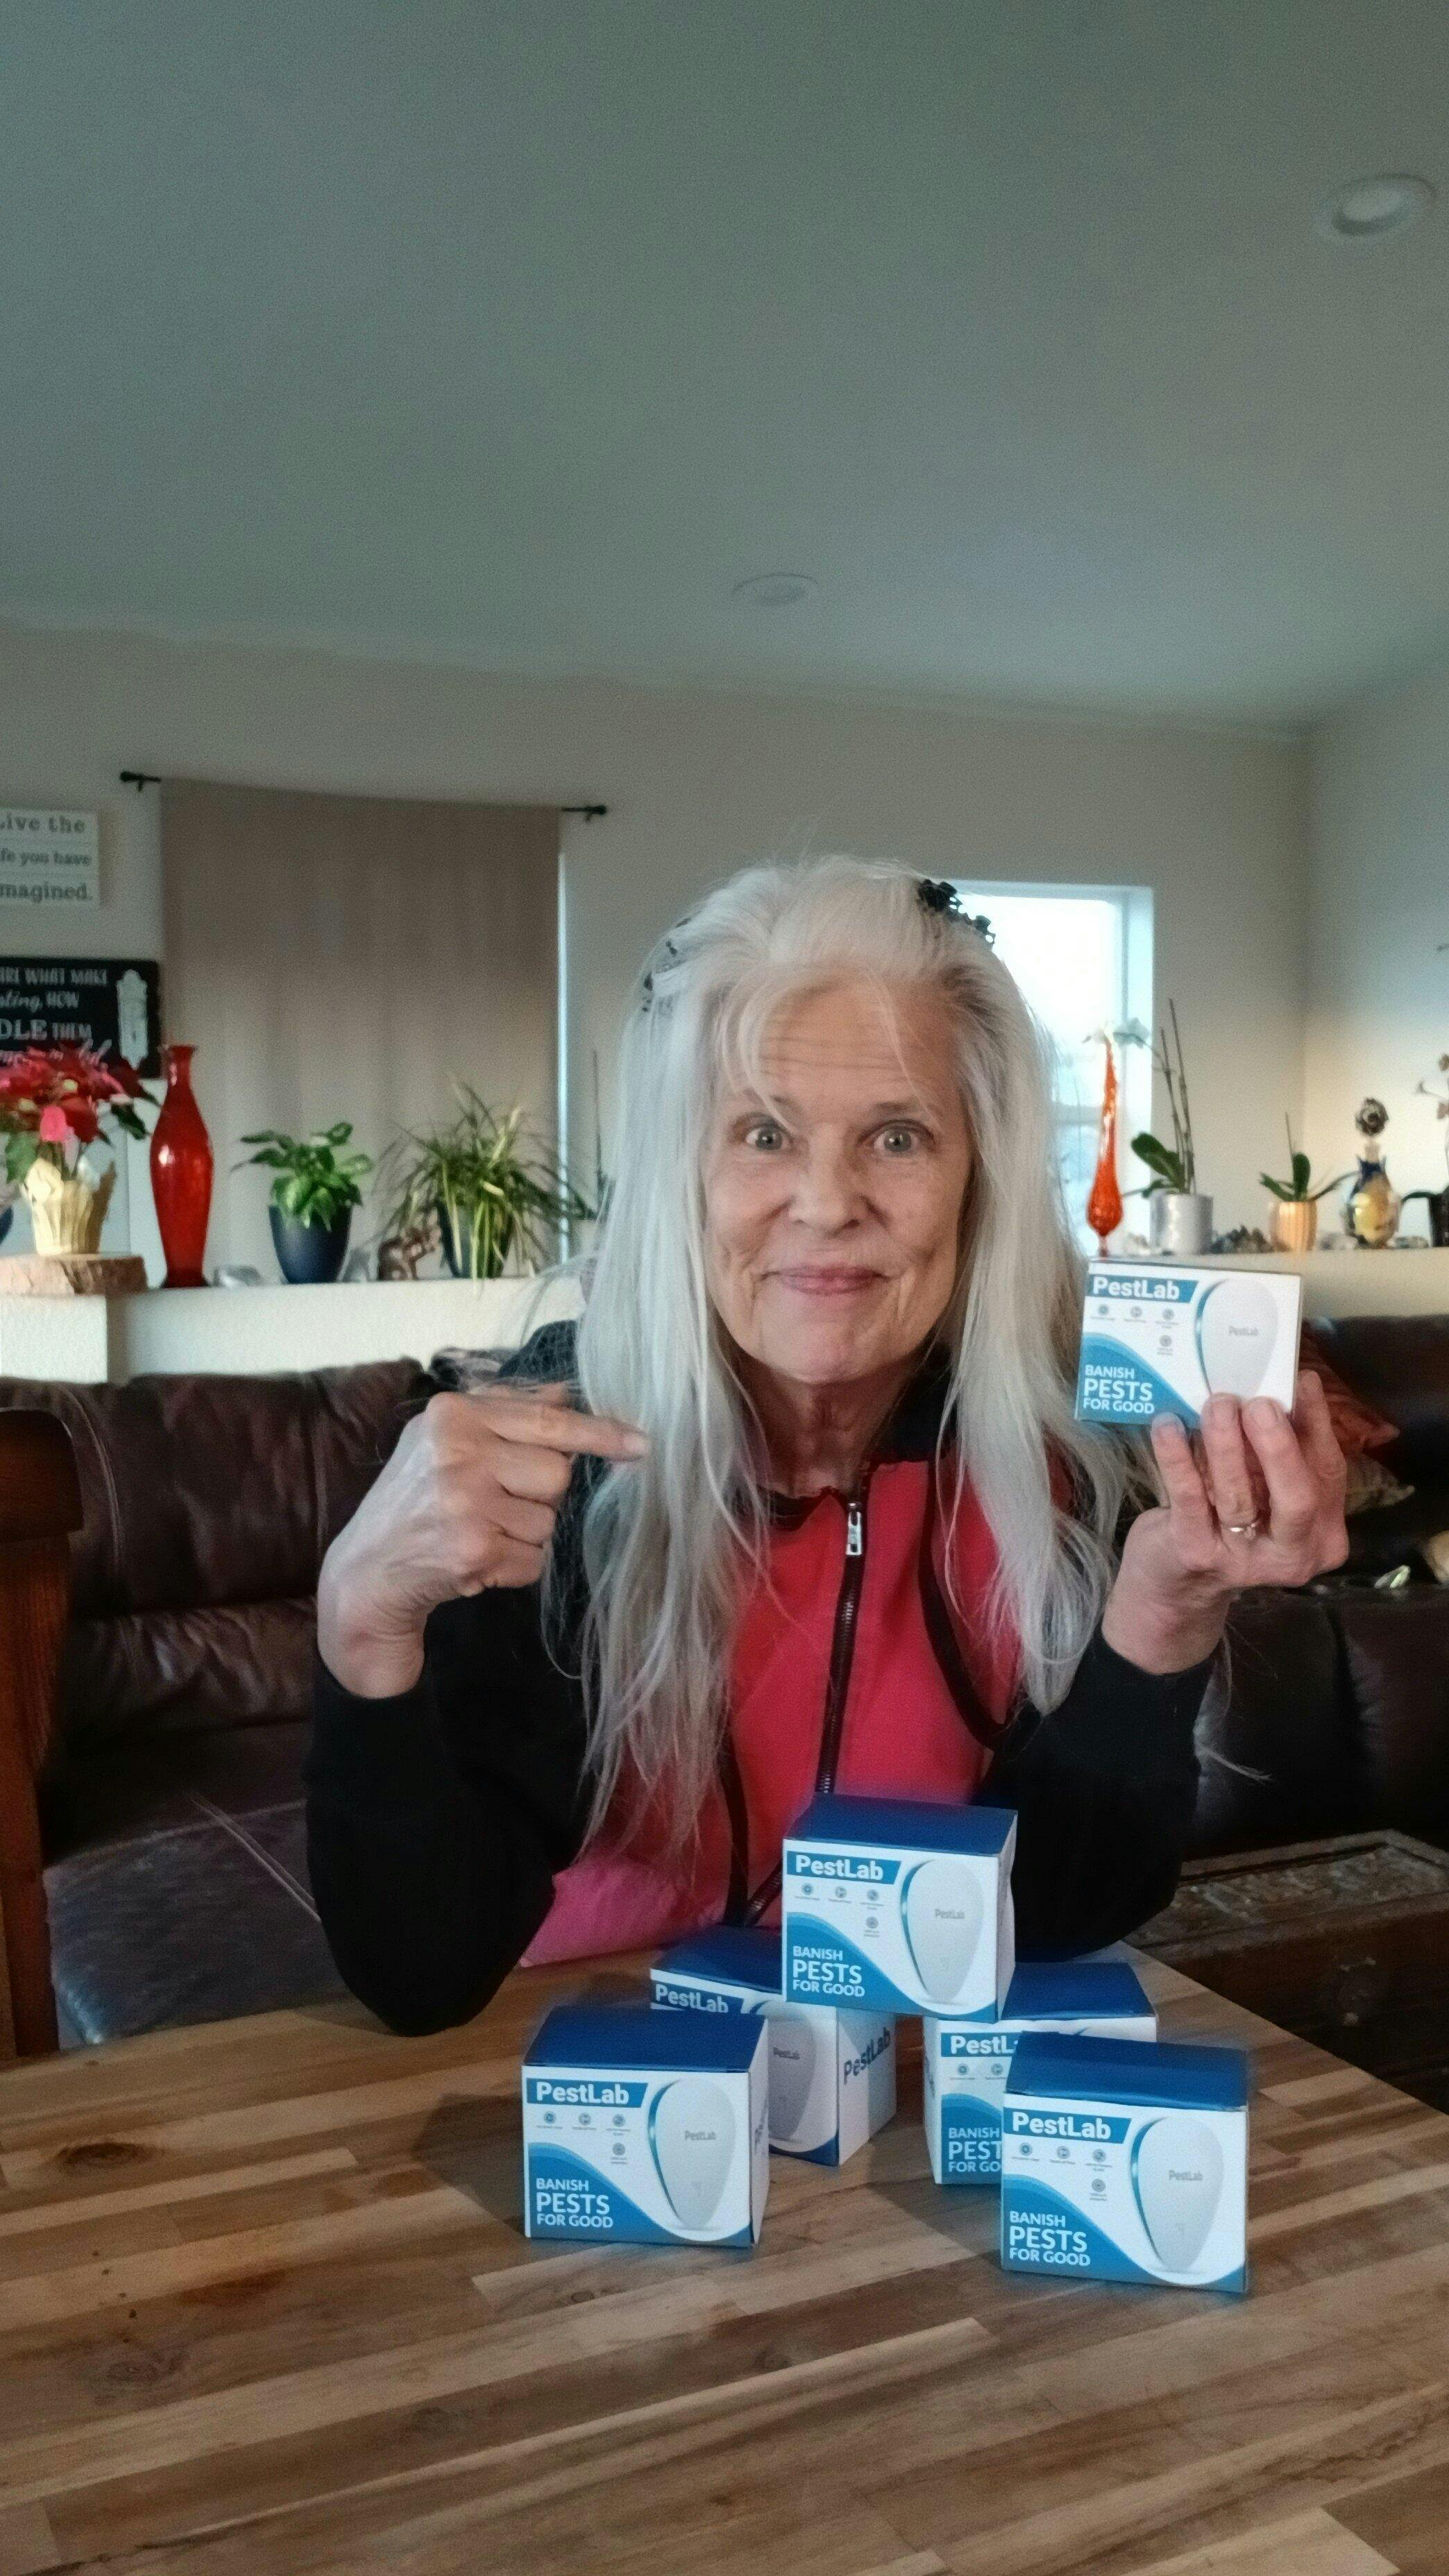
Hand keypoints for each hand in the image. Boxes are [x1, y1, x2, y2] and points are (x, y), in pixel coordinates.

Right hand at [316, 1382, 646, 1698]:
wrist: (366, 1571)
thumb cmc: (413, 1499)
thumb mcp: (445, 1440)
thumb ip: (505, 1411)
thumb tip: (567, 1390)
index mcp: (452, 1415)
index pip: (547, 1420)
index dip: (600, 1433)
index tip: (641, 1443)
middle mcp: (457, 1453)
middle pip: (557, 1473)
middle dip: (540, 1495)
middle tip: (499, 1503)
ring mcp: (464, 1503)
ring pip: (549, 1521)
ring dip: (526, 1535)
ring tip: (480, 1532)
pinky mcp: (473, 1550)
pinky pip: (534, 1559)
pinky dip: (515, 1566)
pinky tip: (477, 1559)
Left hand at [1101, 1370, 1348, 1674]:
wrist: (1175, 1585)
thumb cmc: (1228, 1523)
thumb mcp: (1267, 1494)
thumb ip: (1281, 1454)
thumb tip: (1285, 1387)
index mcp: (1321, 1536)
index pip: (1328, 1475)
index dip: (1317, 1425)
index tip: (1303, 1380)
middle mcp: (1291, 1555)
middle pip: (1298, 1497)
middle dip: (1278, 1445)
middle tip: (1257, 1403)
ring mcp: (1242, 1560)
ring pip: (1239, 1495)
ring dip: (1225, 1442)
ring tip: (1215, 1403)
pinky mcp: (1194, 1553)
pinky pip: (1189, 1498)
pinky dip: (1177, 1457)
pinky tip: (1169, 1426)